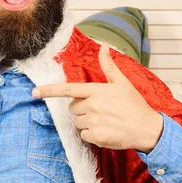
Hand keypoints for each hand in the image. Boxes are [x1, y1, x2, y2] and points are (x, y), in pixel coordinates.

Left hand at [32, 44, 163, 152]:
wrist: (147, 128)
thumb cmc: (134, 105)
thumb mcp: (122, 82)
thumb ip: (109, 65)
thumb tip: (104, 46)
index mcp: (96, 91)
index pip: (67, 89)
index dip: (49, 90)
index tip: (34, 92)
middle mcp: (92, 105)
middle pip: (73, 108)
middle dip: (82, 109)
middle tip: (101, 111)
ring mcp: (93, 121)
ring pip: (78, 122)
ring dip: (87, 123)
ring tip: (105, 121)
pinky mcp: (96, 136)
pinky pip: (84, 135)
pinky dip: (92, 135)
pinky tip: (105, 131)